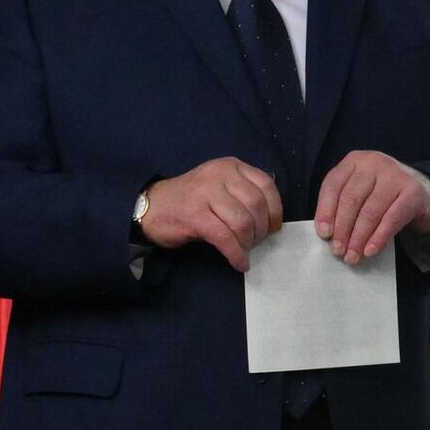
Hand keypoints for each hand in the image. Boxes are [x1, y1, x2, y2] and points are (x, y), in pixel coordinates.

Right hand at [140, 157, 282, 271]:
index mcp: (231, 166)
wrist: (153, 206)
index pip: (266, 185)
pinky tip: (239, 263)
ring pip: (242, 222)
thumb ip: (243, 193)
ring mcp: (205, 193)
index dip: (275, 210)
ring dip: (248, 243)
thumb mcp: (220, 185)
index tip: (274, 227)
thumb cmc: (191, 200)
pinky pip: (225, 238)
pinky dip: (236, 254)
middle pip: (256, 205)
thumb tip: (271, 220)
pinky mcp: (195, 215)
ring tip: (243, 250)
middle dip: (261, 230)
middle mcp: (220, 174)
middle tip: (255, 242)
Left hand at [315, 152, 429, 263]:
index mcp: (355, 161)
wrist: (422, 192)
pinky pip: (392, 218)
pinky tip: (370, 250)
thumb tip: (327, 233)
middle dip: (342, 229)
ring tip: (353, 256)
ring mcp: (395, 175)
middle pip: (351, 199)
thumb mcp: (360, 191)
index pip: (333, 185)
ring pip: (370, 211)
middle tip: (338, 251)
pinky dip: (379, 237)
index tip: (324, 234)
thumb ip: (342, 205)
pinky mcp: (413, 191)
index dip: (326, 211)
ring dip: (359, 238)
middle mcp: (374, 162)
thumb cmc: (382, 195)